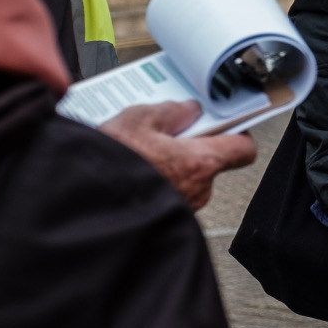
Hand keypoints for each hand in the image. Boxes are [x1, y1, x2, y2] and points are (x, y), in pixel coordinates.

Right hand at [97, 102, 256, 209]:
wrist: (84, 207)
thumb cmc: (110, 169)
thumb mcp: (137, 120)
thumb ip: (169, 112)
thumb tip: (185, 110)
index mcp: (200, 162)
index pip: (243, 148)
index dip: (238, 130)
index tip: (227, 119)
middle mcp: (197, 190)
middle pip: (210, 159)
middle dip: (190, 143)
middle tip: (166, 129)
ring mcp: (182, 208)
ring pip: (187, 176)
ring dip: (171, 161)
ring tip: (141, 148)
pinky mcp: (165, 218)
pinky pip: (170, 191)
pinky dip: (158, 178)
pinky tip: (134, 166)